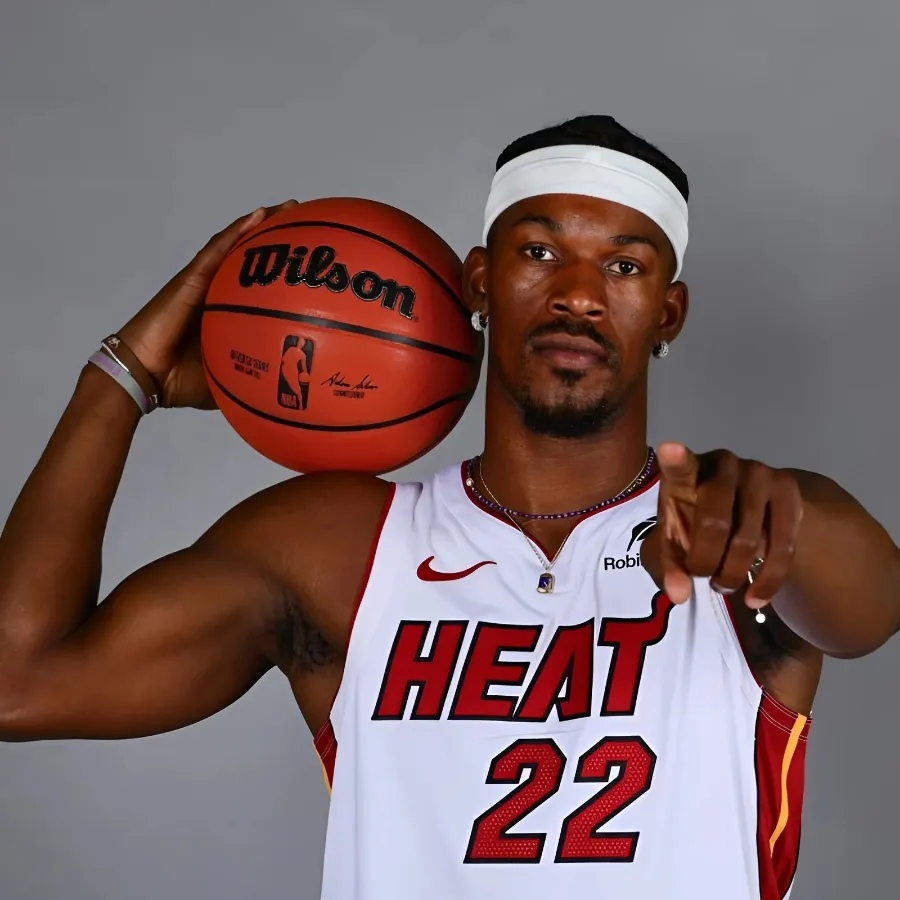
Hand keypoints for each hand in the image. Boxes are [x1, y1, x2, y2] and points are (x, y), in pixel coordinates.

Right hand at [116, 200, 298, 408]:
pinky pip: (216, 251)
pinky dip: (236, 232)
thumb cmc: (180, 381)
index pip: (256, 286)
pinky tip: (258, 216)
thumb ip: (252, 379)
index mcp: (225, 313)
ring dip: (260, 225)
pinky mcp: (189, 279)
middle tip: (307, 222)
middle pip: (249, 258)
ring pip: (234, 246)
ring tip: (289, 207)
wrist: (146, 377)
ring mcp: (202, 283)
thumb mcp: (228, 380)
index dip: (281, 271)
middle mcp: (215, 292)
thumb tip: (283, 391)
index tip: (310, 261)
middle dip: (277, 239)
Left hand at [640, 442, 803, 609]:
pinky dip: (768, 579)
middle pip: (714, 523)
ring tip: (723, 586)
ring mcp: (758, 473)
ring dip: (734, 573)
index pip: (680, 467)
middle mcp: (722, 465)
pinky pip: (783, 545)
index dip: (675, 460)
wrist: (744, 509)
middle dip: (706, 561)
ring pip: (749, 539)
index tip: (668, 449)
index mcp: (687, 474)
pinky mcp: (787, 489)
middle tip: (703, 578)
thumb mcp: (675, 544)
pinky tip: (755, 597)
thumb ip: (670, 567)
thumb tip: (679, 595)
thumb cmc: (696, 522)